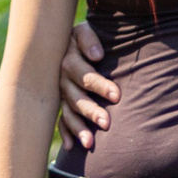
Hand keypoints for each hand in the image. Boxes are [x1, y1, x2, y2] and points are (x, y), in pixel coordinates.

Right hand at [57, 21, 117, 147]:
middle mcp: (62, 80)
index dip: (99, 85)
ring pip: (68, 112)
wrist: (62, 40)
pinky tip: (71, 147)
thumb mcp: (83, 31)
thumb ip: (89, 40)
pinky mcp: (61, 103)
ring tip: (90, 143)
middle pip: (76, 98)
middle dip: (91, 111)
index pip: (85, 75)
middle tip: (107, 123)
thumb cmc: (82, 37)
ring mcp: (60, 94)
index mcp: (68, 61)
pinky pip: (61, 120)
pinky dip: (66, 133)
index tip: (117, 96)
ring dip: (79, 127)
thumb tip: (96, 56)